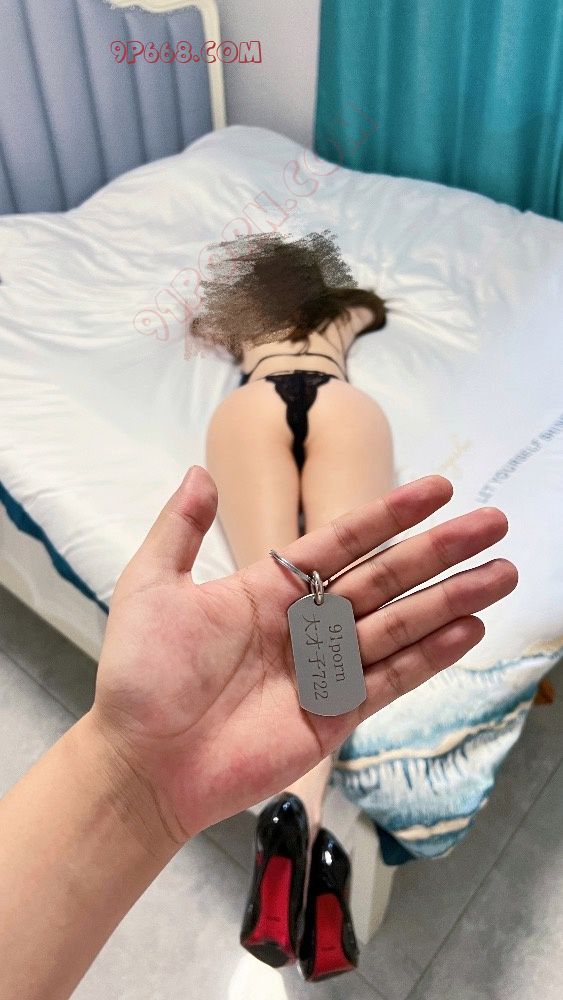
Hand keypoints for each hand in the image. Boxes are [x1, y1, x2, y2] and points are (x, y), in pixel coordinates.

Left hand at [90, 466, 516, 848]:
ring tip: (502, 574)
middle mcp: (305, 623)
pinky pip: (390, 681)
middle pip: (386, 579)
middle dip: (441, 551)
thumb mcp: (151, 587)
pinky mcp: (334, 717)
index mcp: (269, 589)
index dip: (391, 515)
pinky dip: (431, 657)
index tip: (439, 489)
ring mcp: (323, 670)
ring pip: (399, 626)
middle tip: (496, 524)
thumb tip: (201, 472)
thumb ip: (180, 529)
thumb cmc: (142, 675)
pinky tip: (469, 629)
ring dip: (452, 599)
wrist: (142, 761)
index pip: (344, 541)